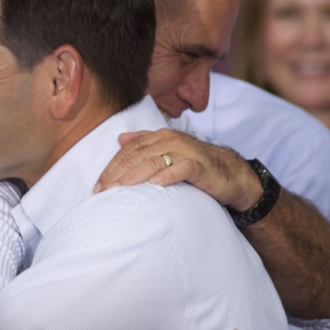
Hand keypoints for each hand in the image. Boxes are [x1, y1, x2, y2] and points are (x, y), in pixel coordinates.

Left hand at [94, 129, 260, 210]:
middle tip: (102, 192)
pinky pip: (182, 168)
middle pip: (137, 156)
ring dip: (135, 175)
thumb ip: (145, 143)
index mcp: (160, 137)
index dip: (111, 167)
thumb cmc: (195, 165)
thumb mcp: (169, 152)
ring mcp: (186, 152)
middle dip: (117, 174)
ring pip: (155, 160)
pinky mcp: (200, 166)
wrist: (230, 174)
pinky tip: (156, 184)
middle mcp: (171, 140)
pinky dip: (169, 175)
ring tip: (120, 189)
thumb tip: (120, 138)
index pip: (129, 151)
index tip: (98, 186)